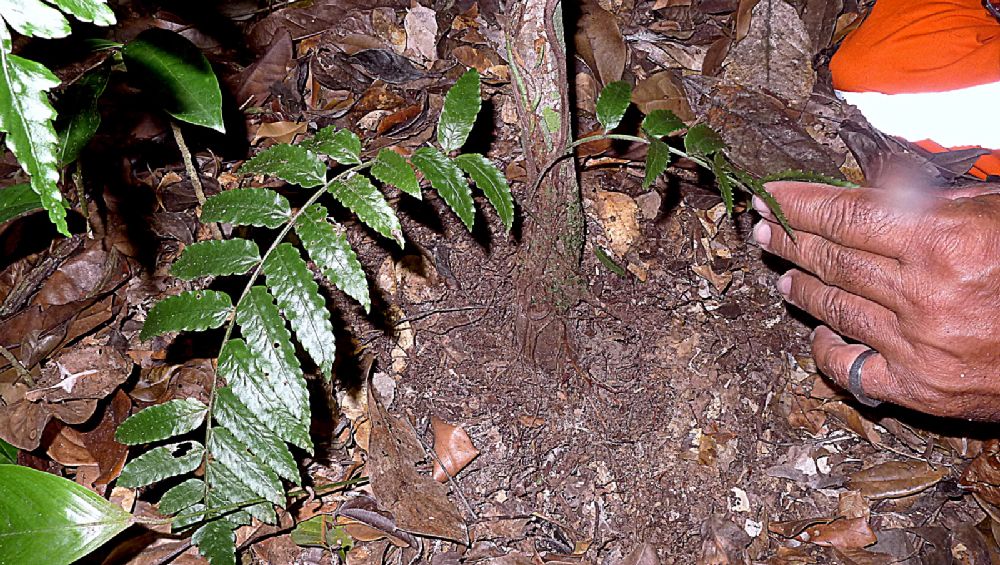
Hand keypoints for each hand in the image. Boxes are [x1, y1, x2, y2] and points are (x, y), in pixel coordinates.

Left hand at [753, 181, 999, 419]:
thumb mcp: (990, 213)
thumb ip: (928, 199)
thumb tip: (870, 182)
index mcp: (944, 241)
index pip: (846, 216)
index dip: (801, 205)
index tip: (773, 198)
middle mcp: (924, 294)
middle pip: (833, 261)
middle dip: (790, 242)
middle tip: (763, 231)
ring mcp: (918, 346)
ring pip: (835, 309)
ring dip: (802, 289)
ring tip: (784, 275)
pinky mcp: (919, 388)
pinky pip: (850, 369)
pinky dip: (827, 349)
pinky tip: (820, 331)